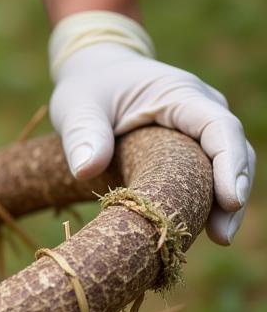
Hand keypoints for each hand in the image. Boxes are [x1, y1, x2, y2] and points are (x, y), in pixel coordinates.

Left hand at [50, 42, 254, 245]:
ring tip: (218, 237)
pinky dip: (205, 199)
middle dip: (233, 193)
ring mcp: (199, 129)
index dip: (229, 164)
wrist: (94, 74)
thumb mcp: (77, 105)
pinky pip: (207, 173)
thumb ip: (83, 133)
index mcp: (180, 93)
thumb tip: (86, 170)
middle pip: (233, 151)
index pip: (219, 127)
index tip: (230, 201)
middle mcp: (201, 109)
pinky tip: (194, 226)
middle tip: (223, 235)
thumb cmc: (88, 86)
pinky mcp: (191, 147)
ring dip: (224, 202)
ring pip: (226, 166)